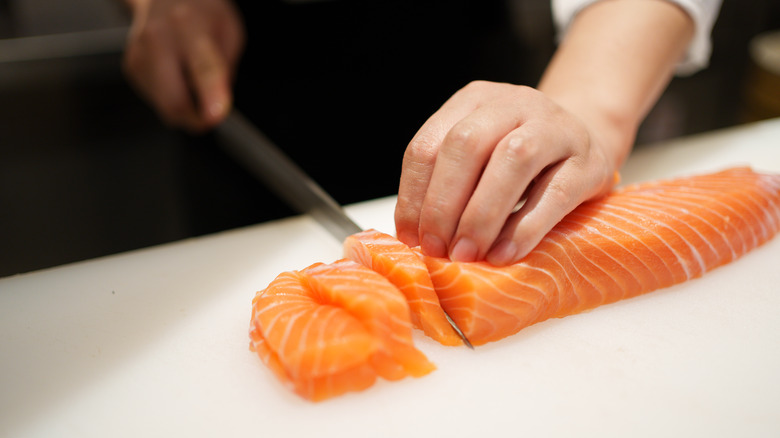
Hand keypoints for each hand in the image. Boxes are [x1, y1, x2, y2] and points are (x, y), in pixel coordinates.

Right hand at [122, 0, 244, 131]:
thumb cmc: (201, 13)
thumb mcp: (229, 34)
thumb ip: (225, 70)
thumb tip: (219, 106)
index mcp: (190, 26)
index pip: (202, 67)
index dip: (210, 95)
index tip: (215, 116)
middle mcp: (158, 38)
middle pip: (174, 100)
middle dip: (195, 119)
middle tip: (210, 115)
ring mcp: (139, 53)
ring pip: (164, 106)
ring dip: (184, 107)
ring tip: (192, 78)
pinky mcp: (130, 66)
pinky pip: (155, 99)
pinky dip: (170, 96)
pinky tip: (176, 74)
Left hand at [394, 80, 618, 265]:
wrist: (589, 143)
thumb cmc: (521, 162)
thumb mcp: (480, 159)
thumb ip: (448, 185)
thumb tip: (416, 238)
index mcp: (473, 101)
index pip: (428, 144)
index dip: (413, 195)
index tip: (410, 237)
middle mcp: (513, 104)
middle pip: (466, 144)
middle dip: (443, 204)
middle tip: (437, 249)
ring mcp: (556, 128)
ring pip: (512, 160)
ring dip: (480, 215)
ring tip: (467, 254)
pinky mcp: (590, 162)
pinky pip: (555, 194)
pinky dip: (524, 229)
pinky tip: (503, 255)